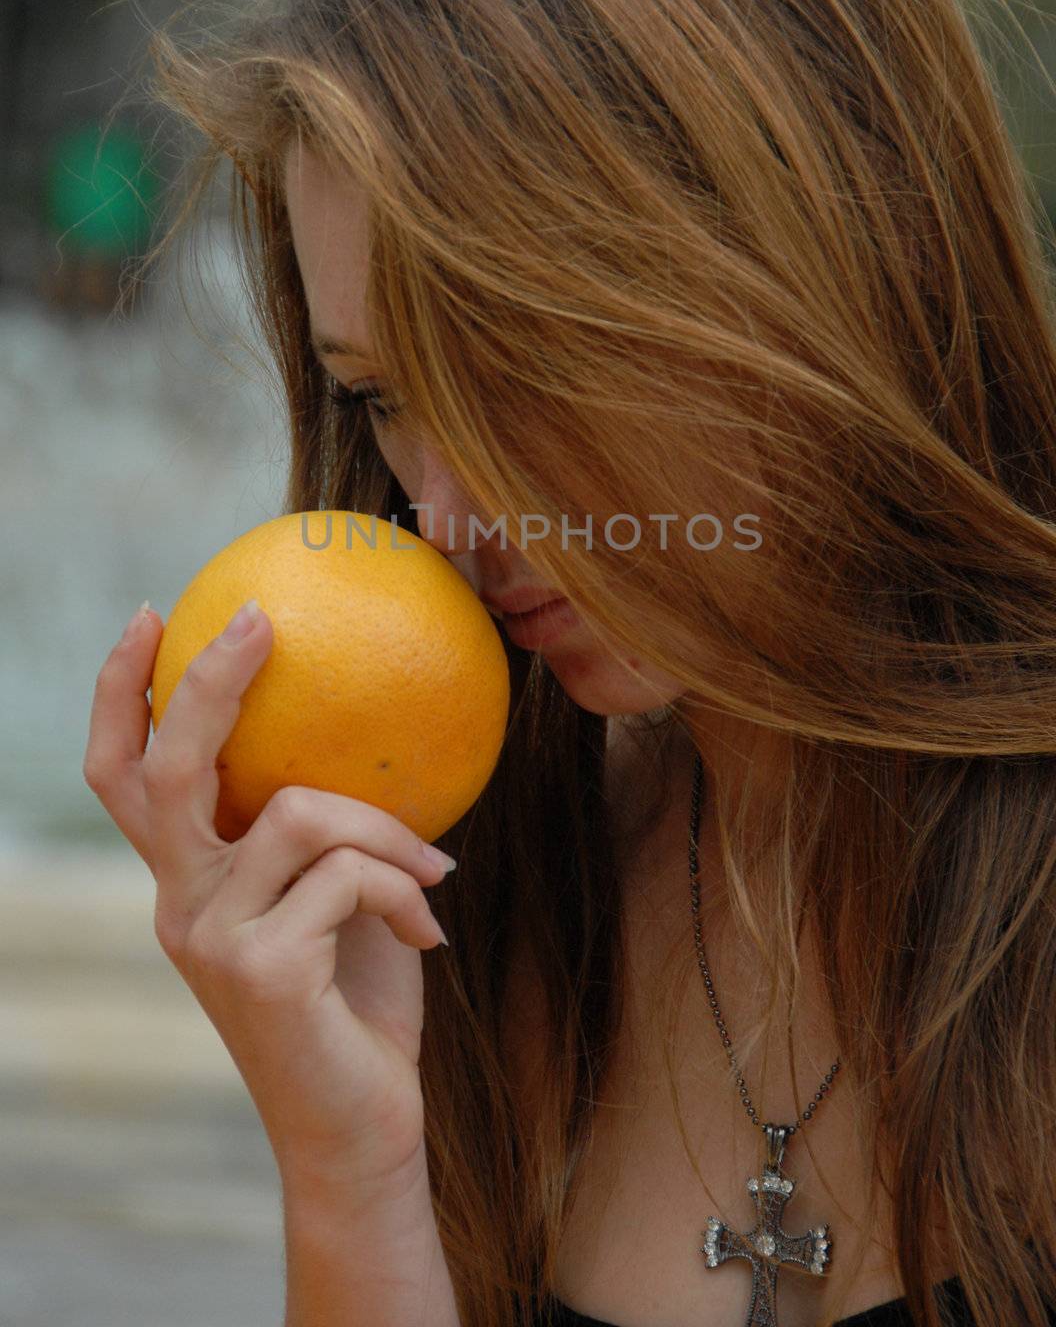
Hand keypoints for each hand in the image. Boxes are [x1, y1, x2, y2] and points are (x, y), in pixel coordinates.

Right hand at [82, 601, 454, 1195]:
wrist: (359, 1132)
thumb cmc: (355, 1007)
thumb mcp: (338, 902)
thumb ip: (330, 834)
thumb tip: (383, 732)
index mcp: (189, 882)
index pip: (126, 776)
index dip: (123, 694)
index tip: (154, 616)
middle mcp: (180, 904)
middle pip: (167, 770)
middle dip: (204, 683)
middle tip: (257, 621)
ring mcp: (210, 938)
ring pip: (300, 812)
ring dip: (387, 829)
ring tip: (436, 869)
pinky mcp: (258, 969)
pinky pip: (349, 874)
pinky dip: (405, 888)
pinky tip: (430, 933)